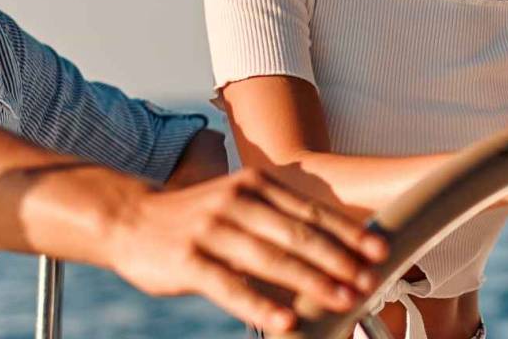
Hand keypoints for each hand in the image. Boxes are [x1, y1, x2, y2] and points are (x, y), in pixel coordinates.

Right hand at [105, 167, 388, 333]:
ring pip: (269, 259)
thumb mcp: (237, 202)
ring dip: (311, 281)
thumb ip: (277, 219)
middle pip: (296, 234)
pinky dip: (260, 306)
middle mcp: (235, 202)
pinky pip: (230, 287)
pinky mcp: (187, 262)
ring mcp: (210, 231)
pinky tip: (286, 321)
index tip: (379, 251)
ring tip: (342, 300)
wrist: (128, 218)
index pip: (310, 211)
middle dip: (338, 259)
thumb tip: (333, 248)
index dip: (348, 232)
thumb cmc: (194, 217)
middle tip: (369, 280)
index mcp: (253, 185)